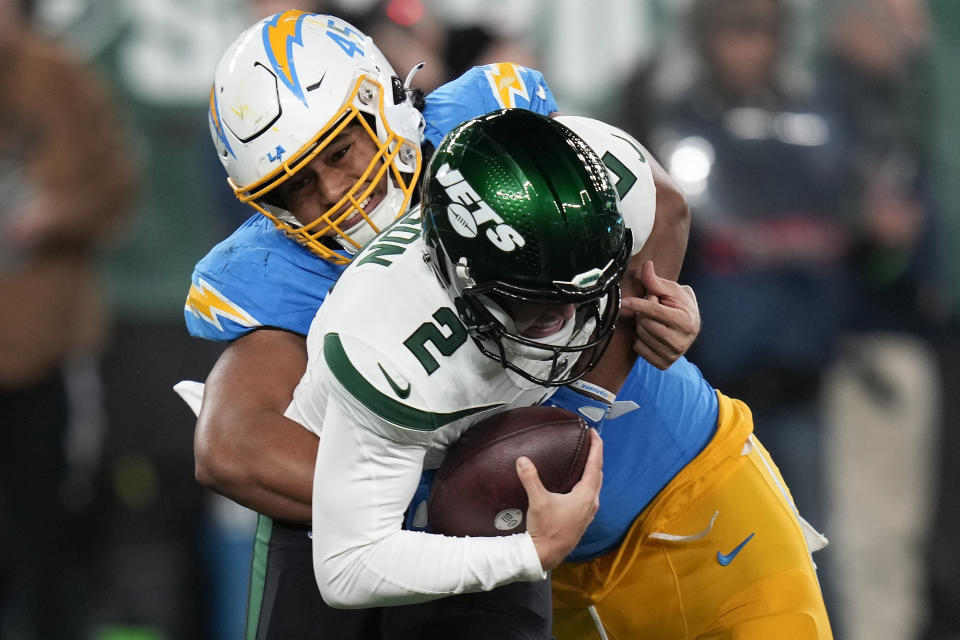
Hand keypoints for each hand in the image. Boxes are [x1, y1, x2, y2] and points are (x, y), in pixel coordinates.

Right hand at [518, 429, 601, 569]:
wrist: (546, 555)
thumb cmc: (547, 529)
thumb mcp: (538, 500)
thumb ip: (531, 478)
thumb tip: (523, 460)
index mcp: (586, 495)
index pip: (595, 465)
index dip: (596, 447)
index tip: (594, 432)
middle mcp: (591, 503)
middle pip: (598, 474)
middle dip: (595, 457)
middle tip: (590, 442)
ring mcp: (588, 512)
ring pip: (595, 486)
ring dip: (592, 471)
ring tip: (585, 460)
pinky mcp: (582, 519)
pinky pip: (590, 495)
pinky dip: (587, 484)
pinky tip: (577, 485)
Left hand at [619, 260, 699, 369]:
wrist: (691, 327)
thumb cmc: (681, 306)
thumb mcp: (672, 291)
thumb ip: (657, 282)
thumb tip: (647, 266)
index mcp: (686, 322)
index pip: (656, 312)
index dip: (639, 304)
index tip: (625, 301)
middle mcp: (681, 342)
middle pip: (645, 323)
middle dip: (643, 313)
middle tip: (653, 308)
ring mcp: (672, 355)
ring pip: (641, 336)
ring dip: (641, 325)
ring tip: (653, 320)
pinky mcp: (663, 364)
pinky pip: (638, 349)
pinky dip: (640, 340)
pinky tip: (651, 334)